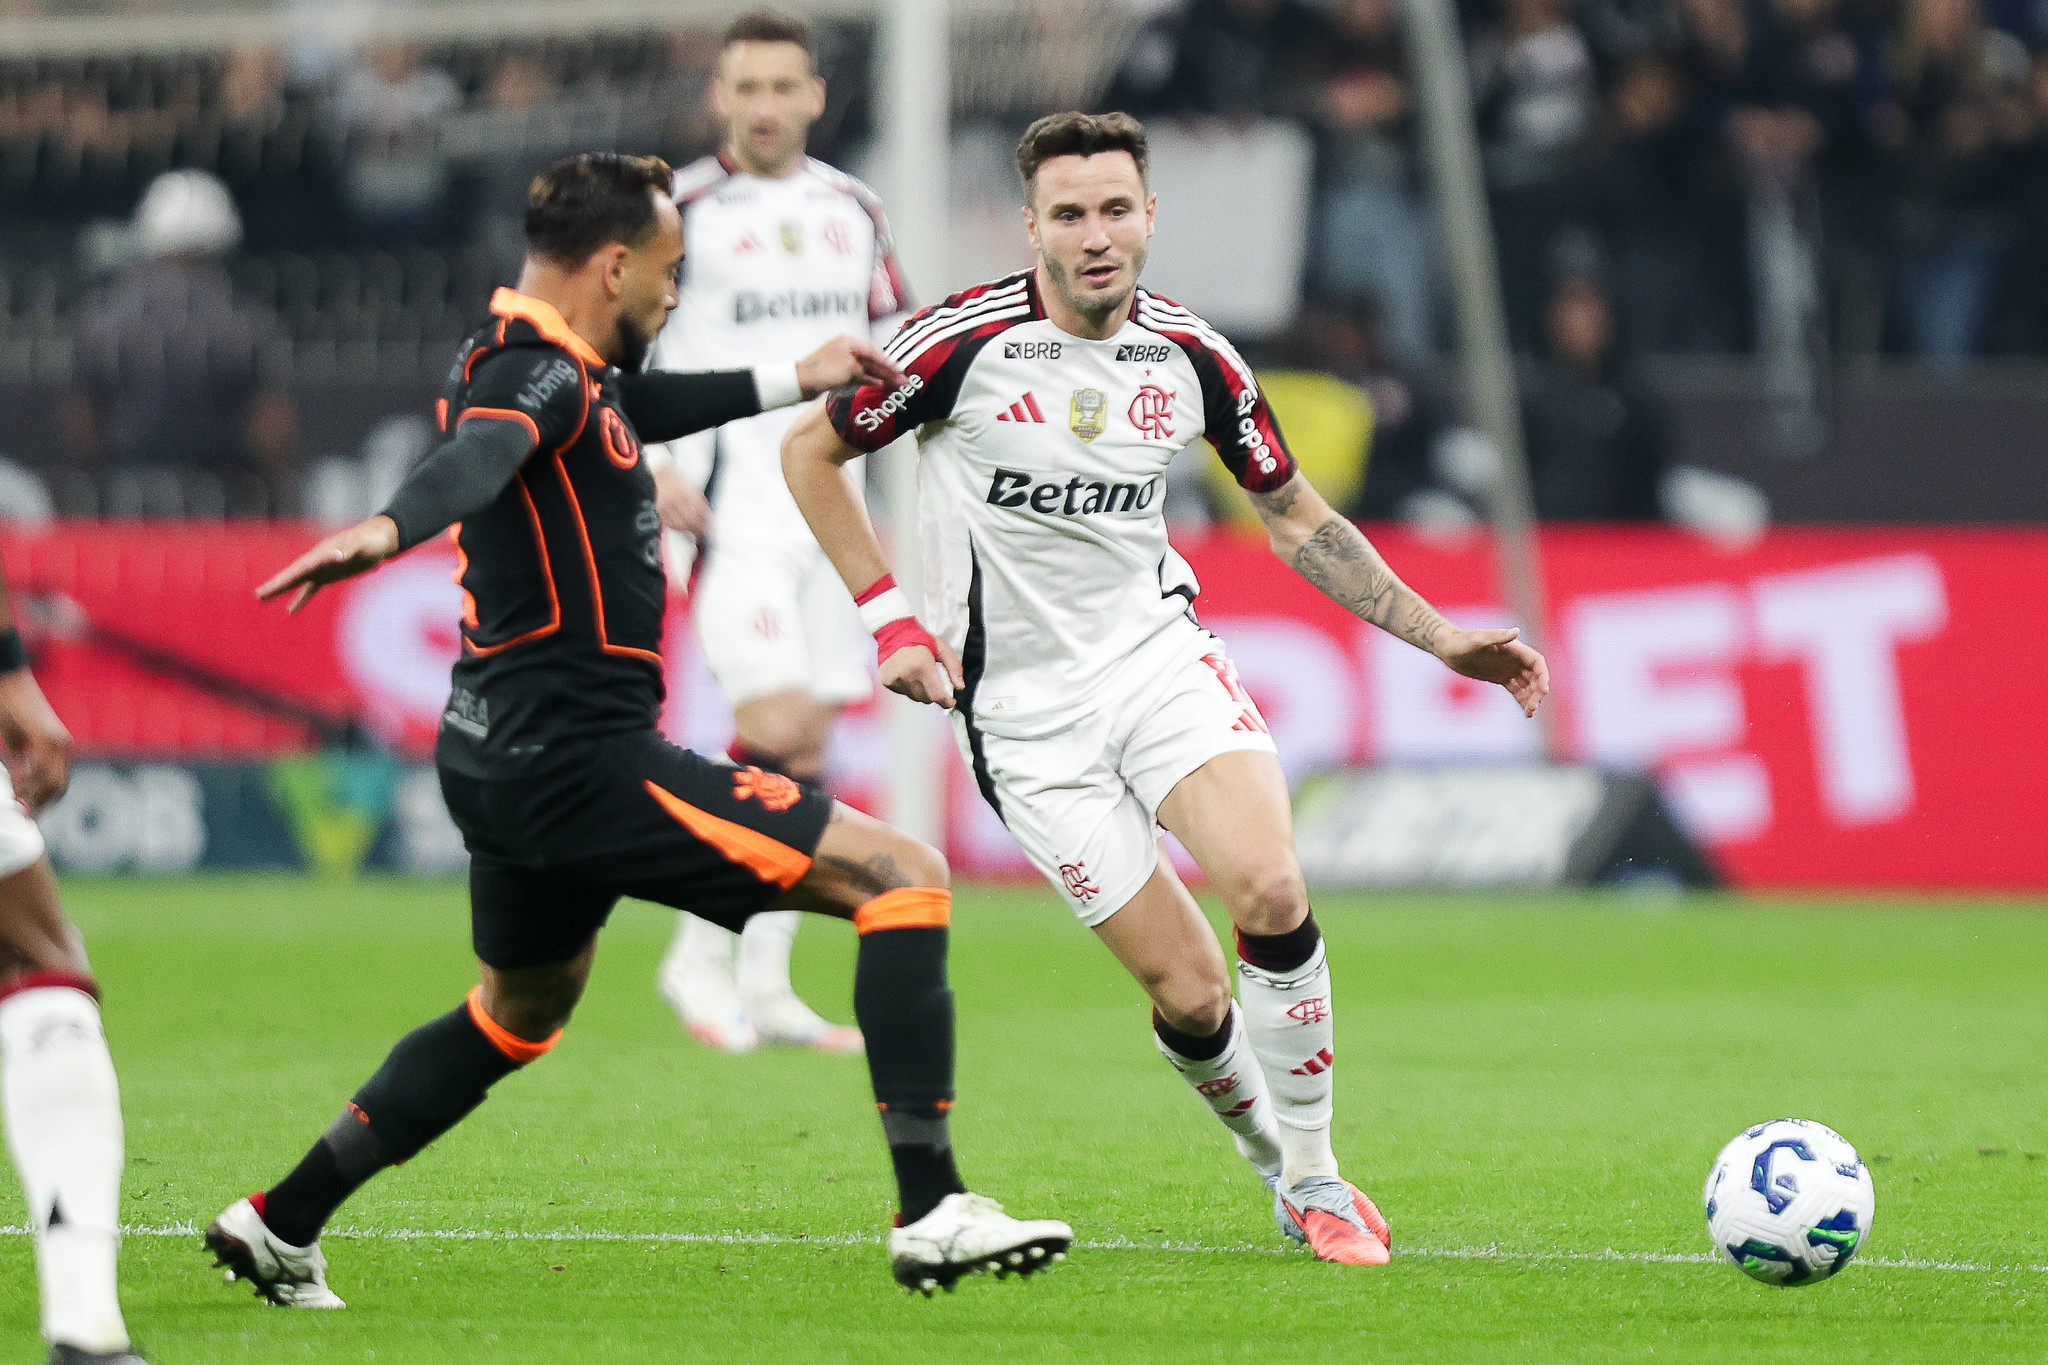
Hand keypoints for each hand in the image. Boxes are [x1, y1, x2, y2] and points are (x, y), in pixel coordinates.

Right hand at [0, 670, 71, 811]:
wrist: (8, 683)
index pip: (58, 784)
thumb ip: (20, 765)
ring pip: (52, 781)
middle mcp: (64, 747)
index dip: (45, 802)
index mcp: (58, 750)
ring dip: (35, 797)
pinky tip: (18, 789)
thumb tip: (20, 790)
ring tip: (20, 807)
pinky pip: (41, 767)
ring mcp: (58, 742)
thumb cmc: (9, 710)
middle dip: (42, 805)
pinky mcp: (47, 736)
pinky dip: (29, 781)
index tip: (32, 816)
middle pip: (58, 787)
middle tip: (27, 818)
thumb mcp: (15, 744)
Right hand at [256, 514, 400, 612]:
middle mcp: (318, 561)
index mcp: (322, 554)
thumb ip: (349, 549)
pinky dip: (301, 599)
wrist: (379, 539)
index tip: (272, 587)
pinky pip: (311, 589)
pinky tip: (290, 610)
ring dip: (282, 590)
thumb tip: (335, 555)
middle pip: (293, 575)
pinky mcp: (329, 576)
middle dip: (276, 585)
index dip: (286, 578)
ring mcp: (322, 568)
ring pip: (298, 582)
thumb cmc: (371, 541)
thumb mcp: (362, 545)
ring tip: (262, 598)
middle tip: (258, 594)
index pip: (300, 568)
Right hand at [653, 465, 709, 536]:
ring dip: (690, 530)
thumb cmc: (676, 478)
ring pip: (680, 525)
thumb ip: (699, 499)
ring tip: (696, 532)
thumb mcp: (691, 484)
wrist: (658, 474)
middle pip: (691, 520)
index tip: (711, 523)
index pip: (699, 510)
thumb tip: (707, 513)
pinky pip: (670, 524)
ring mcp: (666, 506)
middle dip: (700, 528)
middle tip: (705, 530)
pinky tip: (684, 528)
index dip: (707, 519)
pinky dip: (679, 528)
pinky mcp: (659, 510)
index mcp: (685, 491)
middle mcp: (675, 499)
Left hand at [797, 335, 906, 397]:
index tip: (900, 370)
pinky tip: (880, 385)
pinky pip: (860, 375)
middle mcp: (847, 349)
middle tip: (903, 379)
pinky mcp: (840, 373)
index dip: (888, 362)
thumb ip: (866, 369)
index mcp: (849, 342)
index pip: (874, 351)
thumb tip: (876, 376)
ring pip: (867, 369)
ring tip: (895, 384)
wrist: (801, 382)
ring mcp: (843, 361)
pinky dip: (870, 380)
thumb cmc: (824, 371)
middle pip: (872, 360)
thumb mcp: (849, 368)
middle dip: (888, 370)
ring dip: (881, 376)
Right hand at [881, 637, 964, 708]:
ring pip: (916, 697)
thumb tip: (960, 687)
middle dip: (935, 695)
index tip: (951, 701)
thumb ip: (954, 667)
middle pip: (927, 698)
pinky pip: (904, 693)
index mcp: (922, 665)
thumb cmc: (919, 639)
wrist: (894, 633)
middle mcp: (907, 674)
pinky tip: (910, 676)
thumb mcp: (942, 649)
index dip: (946, 701)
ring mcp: (895, 679)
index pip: (936, 694)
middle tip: (936, 683)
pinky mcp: (887, 681)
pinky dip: (910, 688)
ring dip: (922, 692)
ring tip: (921, 676)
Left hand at [1436, 627, 1550, 717]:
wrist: (1448, 649)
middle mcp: (1515, 658)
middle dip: (1538, 691)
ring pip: (1528, 685)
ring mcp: (1509, 669)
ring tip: (1529, 713)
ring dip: (1532, 698)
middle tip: (1532, 708)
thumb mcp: (1477, 640)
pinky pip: (1517, 690)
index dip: (1543, 675)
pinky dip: (1523, 700)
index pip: (1536, 661)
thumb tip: (1516, 631)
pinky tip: (1526, 712)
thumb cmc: (1461, 642)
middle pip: (1535, 676)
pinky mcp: (1501, 678)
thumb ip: (1496, 636)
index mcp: (1514, 648)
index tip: (1543, 691)